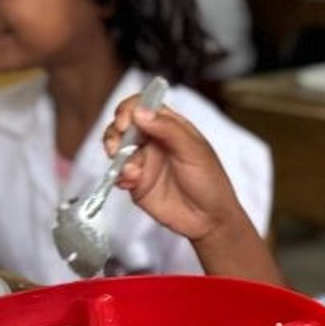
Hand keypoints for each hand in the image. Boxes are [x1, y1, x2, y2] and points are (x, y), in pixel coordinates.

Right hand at [105, 94, 243, 242]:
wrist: (209, 219)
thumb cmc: (210, 181)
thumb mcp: (194, 151)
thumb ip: (168, 129)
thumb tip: (140, 111)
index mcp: (169, 126)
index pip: (143, 106)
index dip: (130, 109)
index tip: (126, 122)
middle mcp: (152, 141)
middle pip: (122, 125)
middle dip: (115, 133)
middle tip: (117, 146)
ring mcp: (142, 161)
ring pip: (116, 149)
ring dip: (117, 156)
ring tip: (131, 171)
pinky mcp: (135, 183)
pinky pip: (117, 174)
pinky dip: (119, 176)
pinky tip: (132, 182)